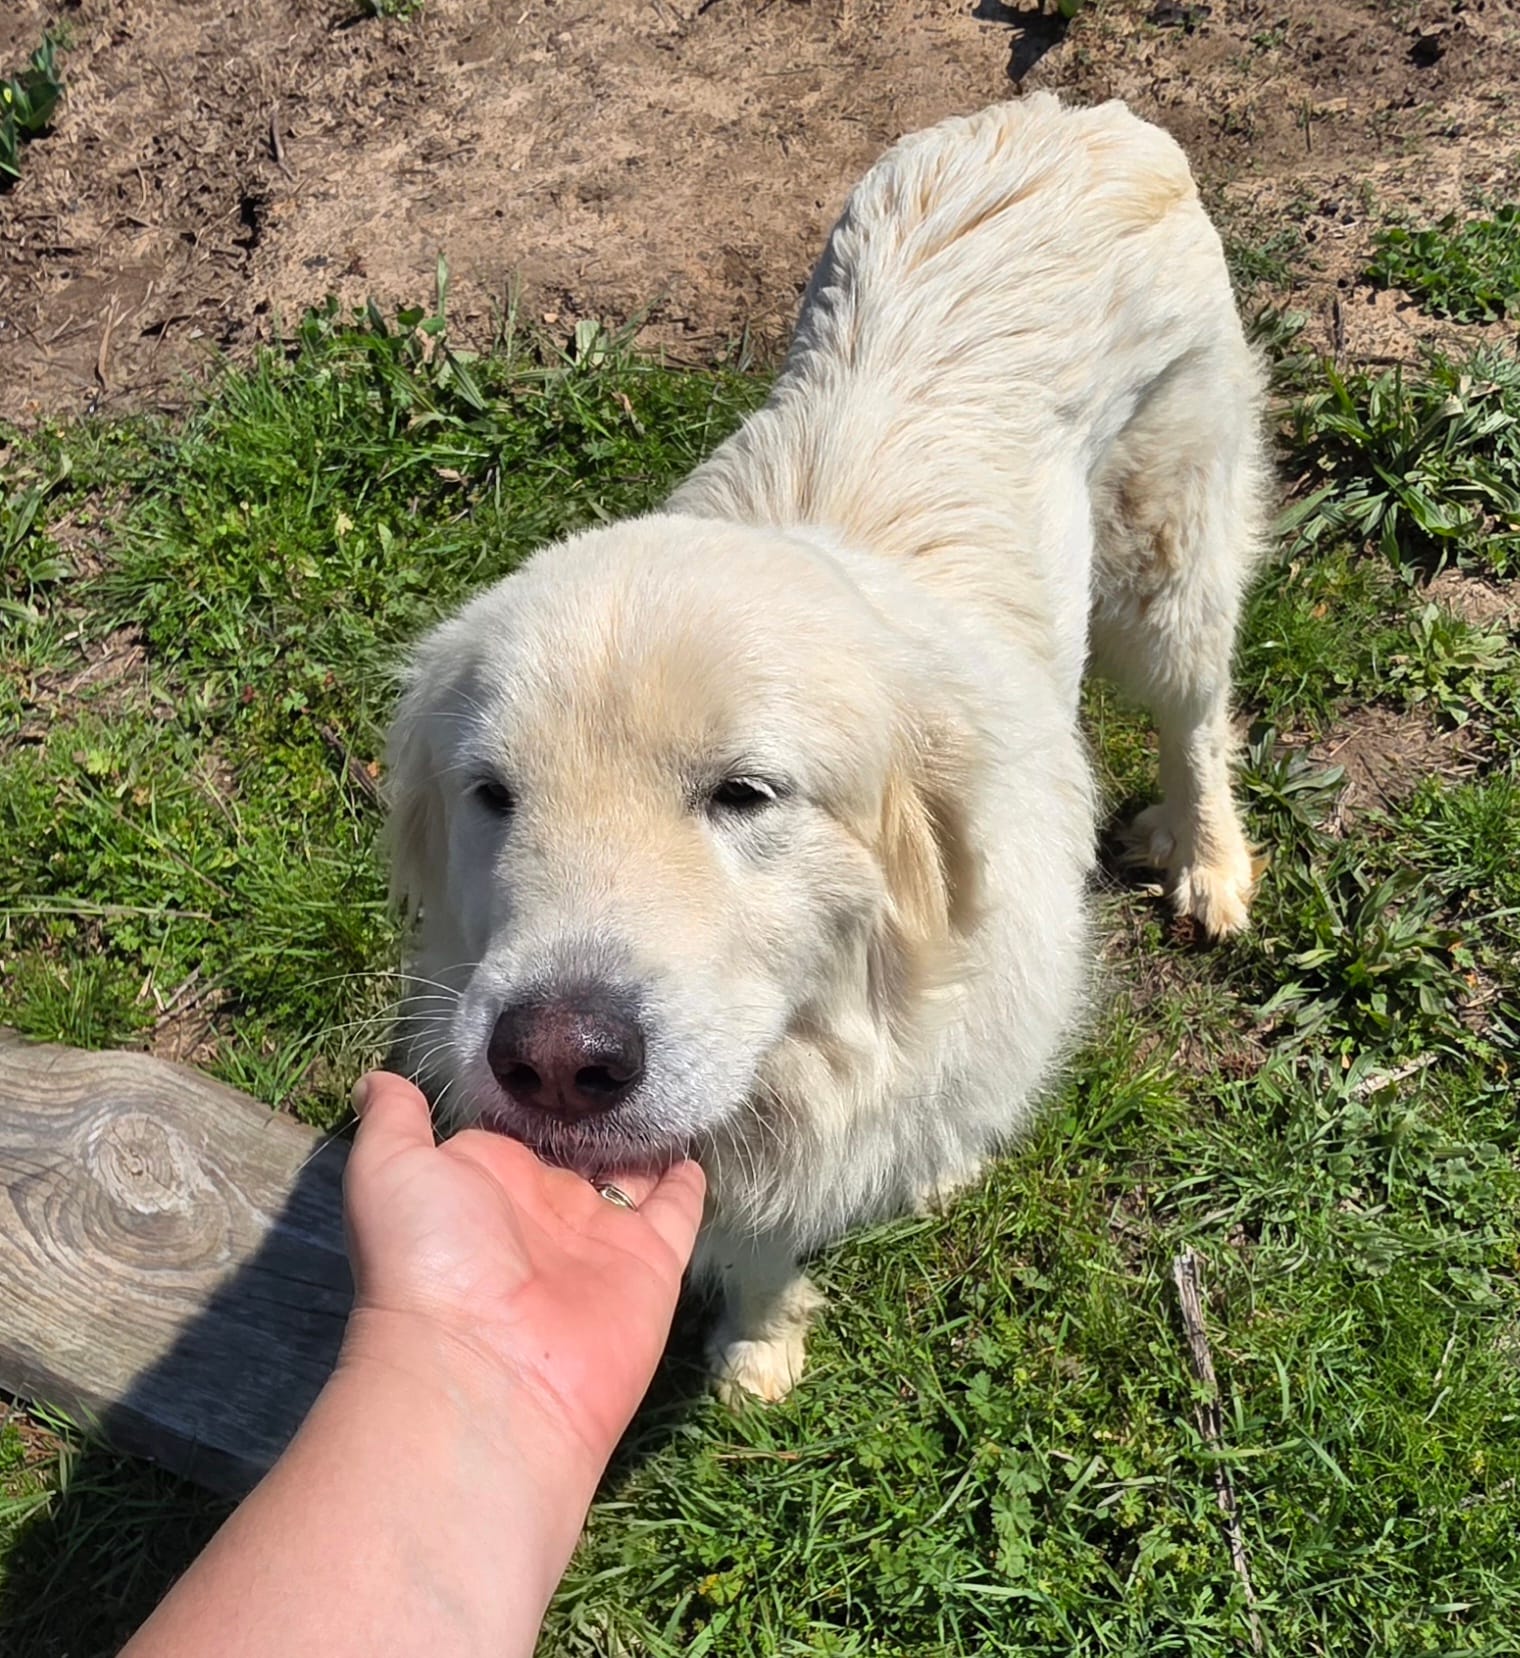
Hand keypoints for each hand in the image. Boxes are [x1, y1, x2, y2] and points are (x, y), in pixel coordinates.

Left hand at [341, 1072, 705, 1471]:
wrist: (485, 1370)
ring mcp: (600, 1236)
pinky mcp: (652, 1262)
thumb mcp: (389, 1170)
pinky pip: (678, 1212)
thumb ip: (393, 1119)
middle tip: (621, 1056)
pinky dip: (689, 1181)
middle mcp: (543, 1209)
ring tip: (666, 1083)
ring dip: (646, 1135)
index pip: (519, 1128)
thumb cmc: (429, 1260)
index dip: (537, 1092)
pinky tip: (695, 1143)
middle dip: (597, 1110)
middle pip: (579, 1147)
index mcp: (485, 1182)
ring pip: (632, 1172)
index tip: (558, 1041)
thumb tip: (377, 1078)